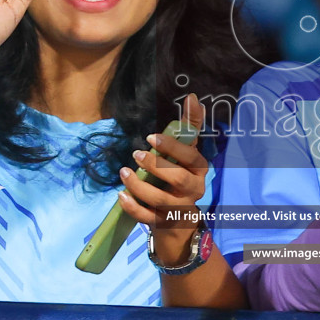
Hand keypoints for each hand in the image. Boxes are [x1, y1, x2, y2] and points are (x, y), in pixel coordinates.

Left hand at [118, 95, 210, 264]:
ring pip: (161, 200)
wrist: (181, 220)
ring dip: (140, 186)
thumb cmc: (181, 177)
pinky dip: (133, 207)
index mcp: (199, 169)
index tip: (151, 137)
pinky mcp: (163, 223)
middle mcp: (193, 189)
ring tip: (124, 172)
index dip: (172, 147)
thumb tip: (191, 97)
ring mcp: (178, 208)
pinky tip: (120, 195)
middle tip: (136, 154)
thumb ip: (189, 127)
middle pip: (179, 179)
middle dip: (157, 166)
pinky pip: (148, 218)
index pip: (191, 157)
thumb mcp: (186, 154)